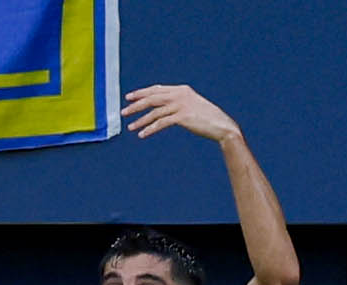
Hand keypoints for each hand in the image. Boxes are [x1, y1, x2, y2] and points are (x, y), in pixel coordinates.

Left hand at [123, 85, 241, 141]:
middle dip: (136, 105)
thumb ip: (179, 102)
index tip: (129, 97)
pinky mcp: (182, 117)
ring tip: (130, 126)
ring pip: (154, 112)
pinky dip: (150, 129)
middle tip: (124, 112)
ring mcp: (181, 105)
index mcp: (181, 89)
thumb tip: (164, 106)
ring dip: (140, 120)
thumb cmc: (209, 118)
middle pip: (152, 98)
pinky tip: (142, 134)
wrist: (223, 126)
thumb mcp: (193, 106)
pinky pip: (161, 123)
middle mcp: (180, 95)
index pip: (156, 89)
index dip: (141, 93)